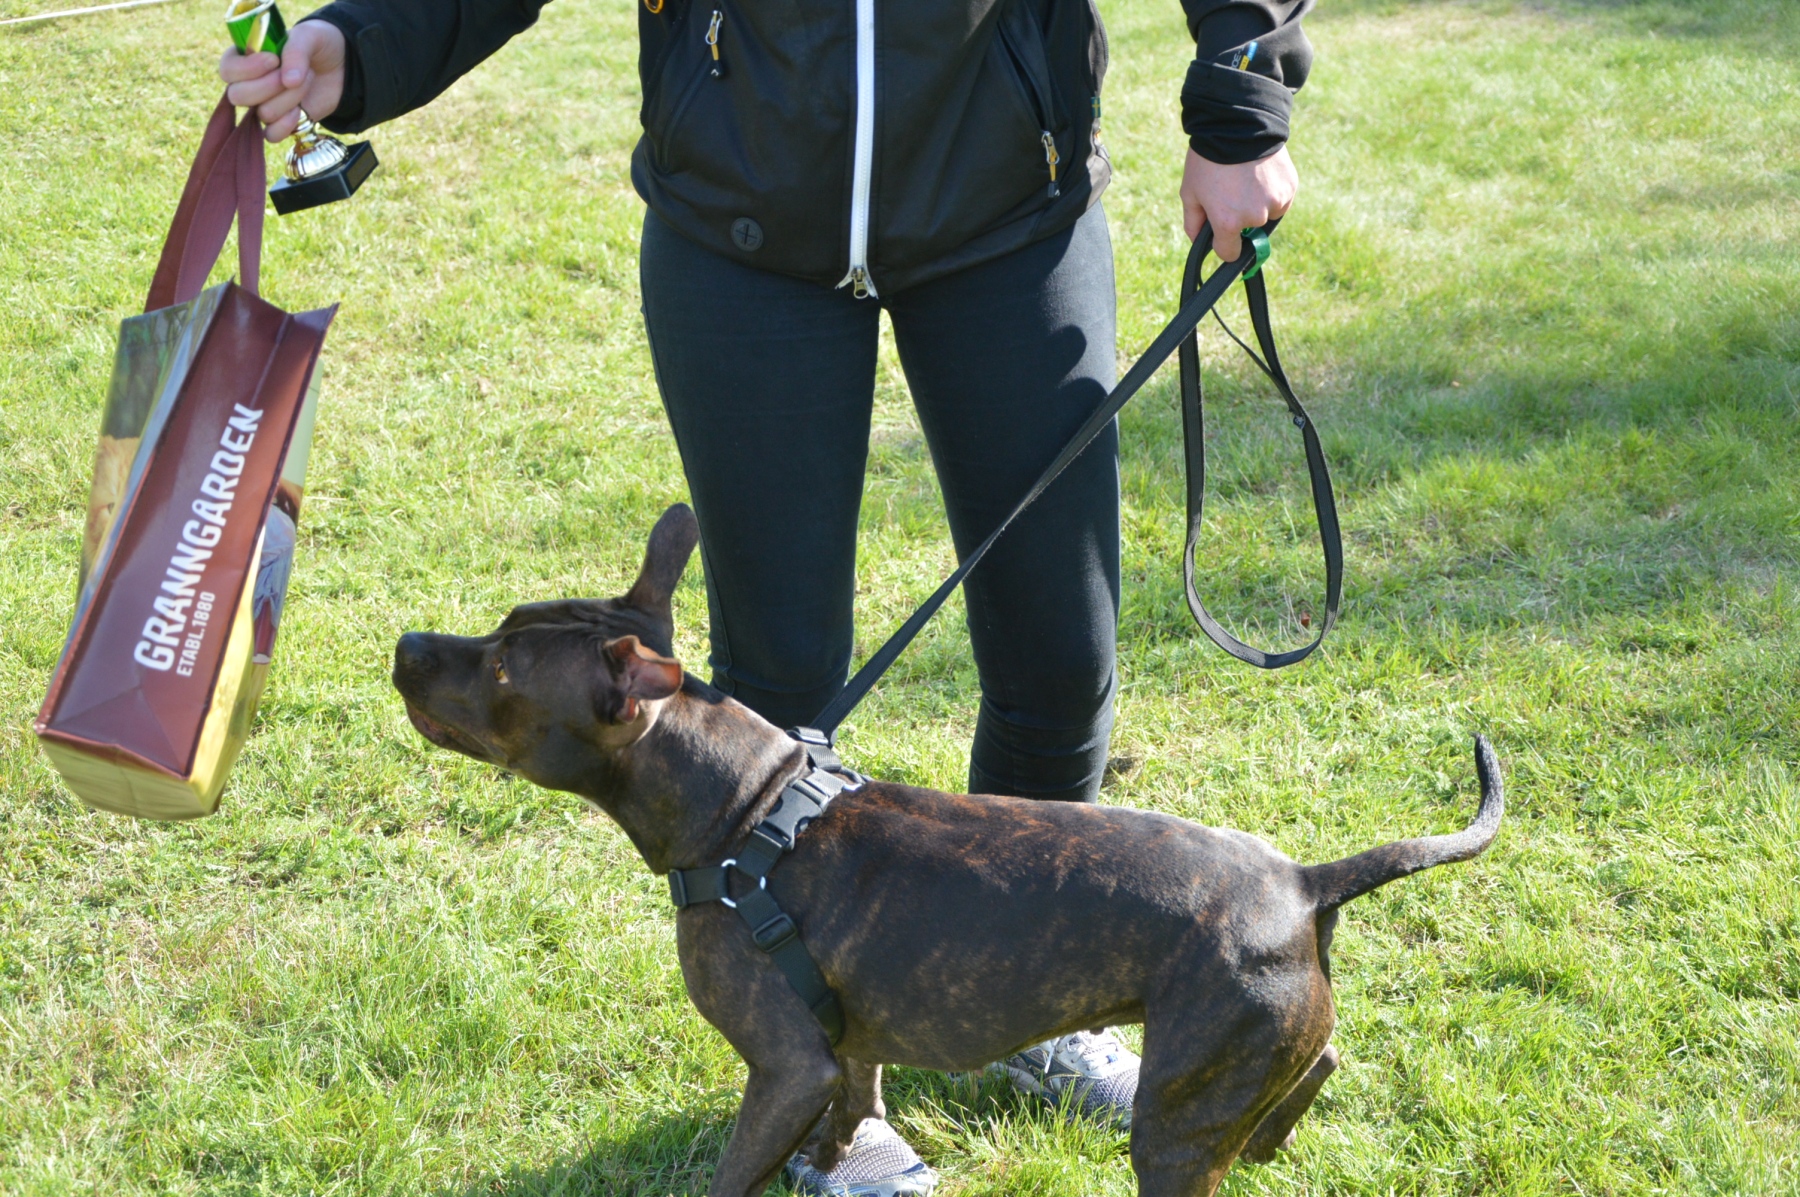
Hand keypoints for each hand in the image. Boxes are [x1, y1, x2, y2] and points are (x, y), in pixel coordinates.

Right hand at [218, 19, 346, 142]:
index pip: (227, 70)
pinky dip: (287, 125)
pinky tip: (301, 110)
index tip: (273, 60)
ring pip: (262, 114)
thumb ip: (296, 51)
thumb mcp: (309, 36)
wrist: (341, 67)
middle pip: (238, 96)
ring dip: (289, 99)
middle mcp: (249, 82)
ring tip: (306, 82)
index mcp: (246, 56)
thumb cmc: (318, 45)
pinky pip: (271, 135)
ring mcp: (263, 104)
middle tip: (294, 75)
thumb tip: (289, 81)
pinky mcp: (280, 122)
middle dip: (269, 86)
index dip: (247, 69)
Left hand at [1180, 146, 1297, 260]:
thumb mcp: (1190, 192)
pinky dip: (1272, 192)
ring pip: (1267, 216)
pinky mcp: (1290, 187)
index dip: (1223, 244)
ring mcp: (1276, 201)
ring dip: (1258, 205)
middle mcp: (1255, 216)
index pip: (1230, 253)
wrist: (1239, 123)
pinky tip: (1261, 174)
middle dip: (1240, 217)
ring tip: (1247, 179)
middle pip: (1248, 230)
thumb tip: (1199, 242)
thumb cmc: (1208, 159)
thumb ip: (1193, 223)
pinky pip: (1281, 200)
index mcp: (1228, 221)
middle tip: (1231, 190)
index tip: (1221, 234)